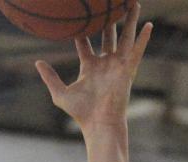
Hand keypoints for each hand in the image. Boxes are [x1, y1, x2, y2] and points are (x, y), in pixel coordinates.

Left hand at [35, 3, 151, 133]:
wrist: (99, 124)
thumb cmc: (81, 113)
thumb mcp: (60, 94)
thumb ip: (50, 78)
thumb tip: (38, 62)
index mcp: (89, 67)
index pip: (85, 42)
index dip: (82, 29)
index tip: (80, 14)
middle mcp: (104, 63)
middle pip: (107, 35)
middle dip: (109, 19)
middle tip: (109, 3)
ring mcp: (117, 65)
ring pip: (125, 37)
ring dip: (129, 20)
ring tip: (133, 3)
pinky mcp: (127, 70)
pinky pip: (137, 51)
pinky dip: (143, 39)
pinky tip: (149, 25)